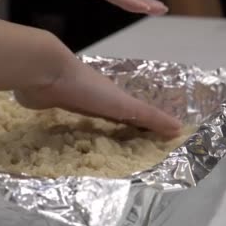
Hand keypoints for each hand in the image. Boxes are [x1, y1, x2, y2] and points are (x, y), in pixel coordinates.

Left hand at [14, 52, 182, 137]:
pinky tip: (74, 141)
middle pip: (112, 117)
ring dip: (98, 131)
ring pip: (90, 120)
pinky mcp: (53, 107)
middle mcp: (95, 99)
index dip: (144, 126)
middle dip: (122, 130)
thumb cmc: (87, 87)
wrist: (46, 72)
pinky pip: (68, 123)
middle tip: (131, 152)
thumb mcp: (123, 104)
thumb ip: (148, 116)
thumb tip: (180, 129)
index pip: (134, 114)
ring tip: (106, 150)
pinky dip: (75, 132)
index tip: (154, 142)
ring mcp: (73, 101)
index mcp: (113, 97)